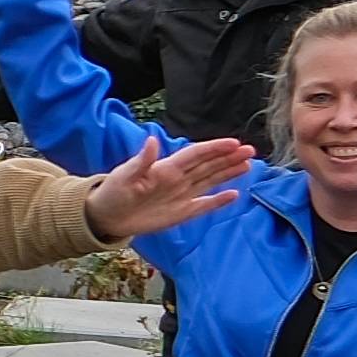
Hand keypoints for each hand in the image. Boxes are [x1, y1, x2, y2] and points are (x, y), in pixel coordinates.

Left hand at [83, 135, 261, 242]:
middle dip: (229, 158)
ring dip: (228, 173)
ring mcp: (181, 195)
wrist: (106, 216)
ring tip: (248, 164)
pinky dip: (218, 201)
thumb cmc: (112, 192)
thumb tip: (153, 140)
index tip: (234, 143)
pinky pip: (204, 205)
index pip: (196, 154)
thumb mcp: (124, 175)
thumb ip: (142, 160)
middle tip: (251, 150)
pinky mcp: (181, 212)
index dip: (215, 148)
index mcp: (166, 168)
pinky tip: (234, 195)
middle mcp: (178, 179)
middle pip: (208, 165)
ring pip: (210, 181)